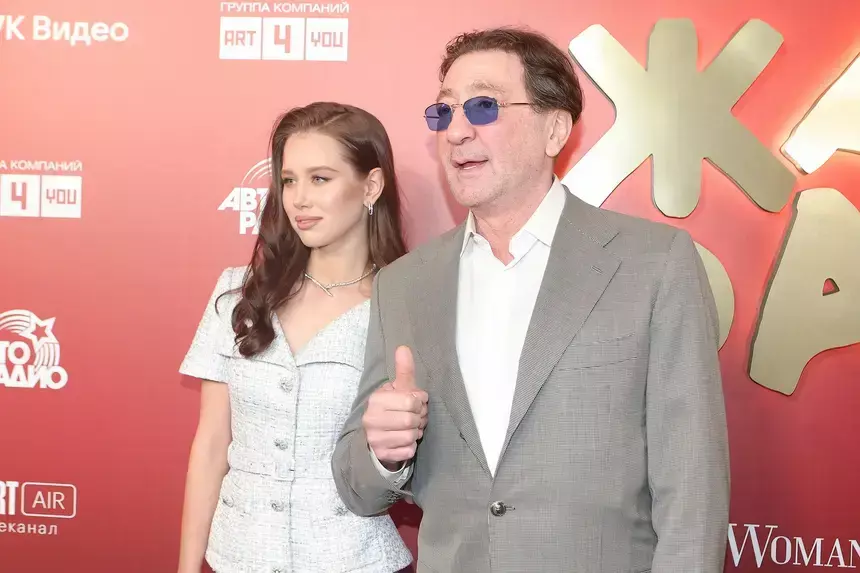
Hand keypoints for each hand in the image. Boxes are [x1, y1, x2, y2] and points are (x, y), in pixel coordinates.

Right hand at [363, 346, 427, 467]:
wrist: (378, 435)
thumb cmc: (393, 408)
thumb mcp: (399, 389)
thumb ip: (404, 370)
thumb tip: (403, 348)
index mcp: (376, 400)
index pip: (411, 402)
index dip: (420, 403)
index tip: (417, 403)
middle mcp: (371, 419)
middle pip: (411, 420)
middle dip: (420, 419)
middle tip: (417, 418)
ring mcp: (375, 439)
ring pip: (410, 436)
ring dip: (416, 433)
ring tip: (412, 428)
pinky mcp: (381, 454)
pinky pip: (408, 451)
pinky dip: (411, 447)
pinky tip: (405, 441)